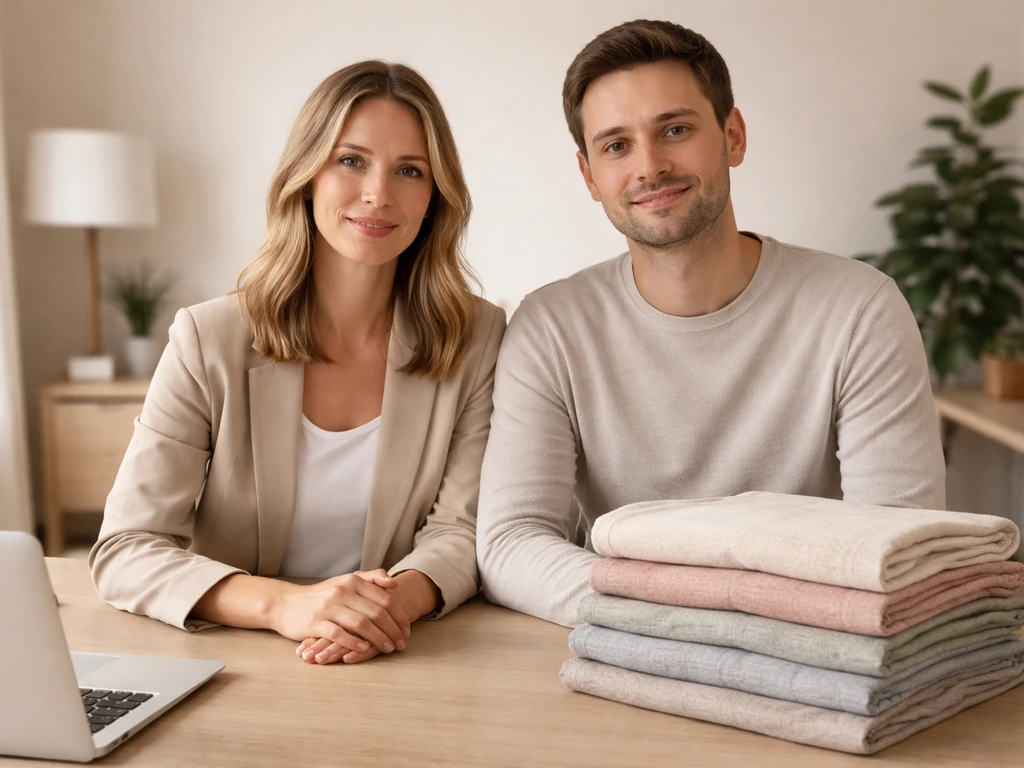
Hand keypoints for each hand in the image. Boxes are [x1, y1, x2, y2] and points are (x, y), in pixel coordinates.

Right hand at [296, 569, 439, 663]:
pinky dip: (354, 642)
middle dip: (393, 630)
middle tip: (401, 643)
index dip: (398, 616)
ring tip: (388, 648)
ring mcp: (328, 607)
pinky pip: (339, 634)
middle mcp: (342, 591)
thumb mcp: (345, 581)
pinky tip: (364, 648)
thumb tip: (394, 582)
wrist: (286, 604)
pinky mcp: (315, 622)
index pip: (384, 599)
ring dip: (378, 638)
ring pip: (361, 623)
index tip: (406, 630)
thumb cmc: (320, 595)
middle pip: (376, 612)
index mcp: (353, 581)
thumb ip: (370, 578)